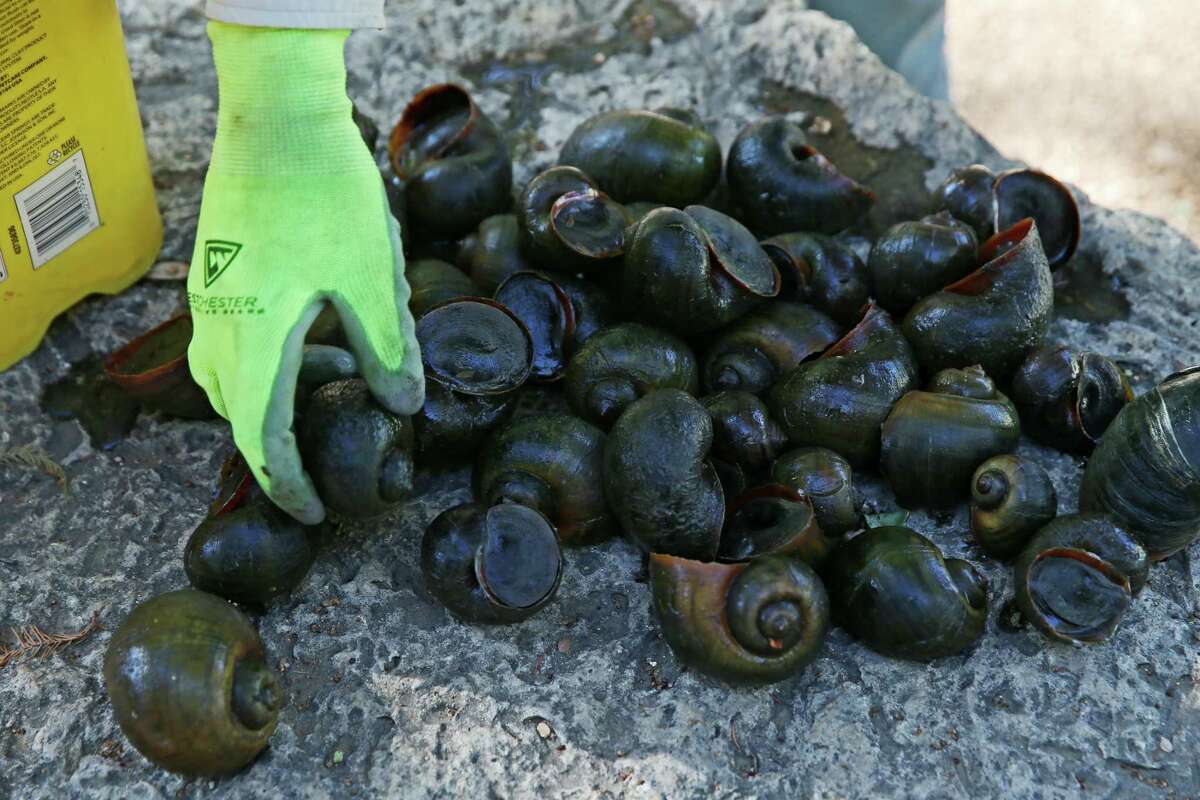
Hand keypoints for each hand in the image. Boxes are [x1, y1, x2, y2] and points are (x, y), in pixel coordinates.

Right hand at [187, 22, 422, 523]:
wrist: (277, 114)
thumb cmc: (328, 194)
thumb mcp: (372, 278)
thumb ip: (387, 348)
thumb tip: (404, 406)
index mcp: (256, 338)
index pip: (262, 437)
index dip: (286, 483)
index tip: (311, 512)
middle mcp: (219, 322)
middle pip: (238, 410)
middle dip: (280, 438)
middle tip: (329, 442)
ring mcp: (209, 292)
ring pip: (228, 371)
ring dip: (274, 392)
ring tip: (331, 375)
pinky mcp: (214, 266)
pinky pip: (228, 334)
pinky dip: (264, 354)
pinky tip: (310, 327)